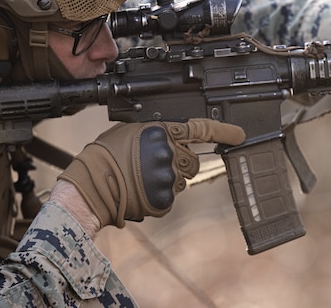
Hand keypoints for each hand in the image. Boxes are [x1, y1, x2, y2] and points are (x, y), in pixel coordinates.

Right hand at [58, 119, 245, 228]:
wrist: (90, 187)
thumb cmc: (105, 156)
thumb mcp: (131, 130)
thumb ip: (157, 132)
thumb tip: (173, 136)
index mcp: (162, 133)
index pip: (201, 129)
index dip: (224, 131)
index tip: (240, 134)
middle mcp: (170, 155)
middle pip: (193, 161)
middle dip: (180, 164)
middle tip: (155, 166)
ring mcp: (168, 179)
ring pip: (182, 181)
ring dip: (169, 180)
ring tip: (142, 179)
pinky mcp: (164, 200)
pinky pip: (170, 198)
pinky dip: (159, 197)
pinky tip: (140, 191)